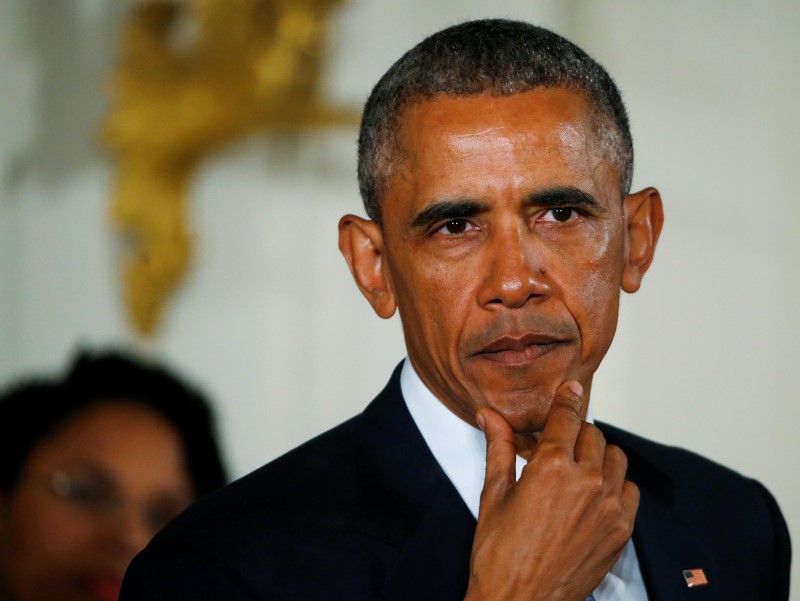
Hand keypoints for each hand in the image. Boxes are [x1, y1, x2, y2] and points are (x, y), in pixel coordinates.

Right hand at [464, 381, 638, 600]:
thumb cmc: (500, 553)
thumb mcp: (494, 494)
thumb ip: (499, 448)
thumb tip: (487, 416)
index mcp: (550, 467)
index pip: (566, 416)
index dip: (568, 398)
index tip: (572, 388)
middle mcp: (585, 482)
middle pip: (592, 434)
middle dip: (574, 434)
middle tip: (558, 447)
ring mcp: (608, 507)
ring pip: (615, 458)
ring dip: (597, 456)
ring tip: (576, 471)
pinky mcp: (620, 530)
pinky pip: (629, 490)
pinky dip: (615, 486)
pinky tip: (593, 496)